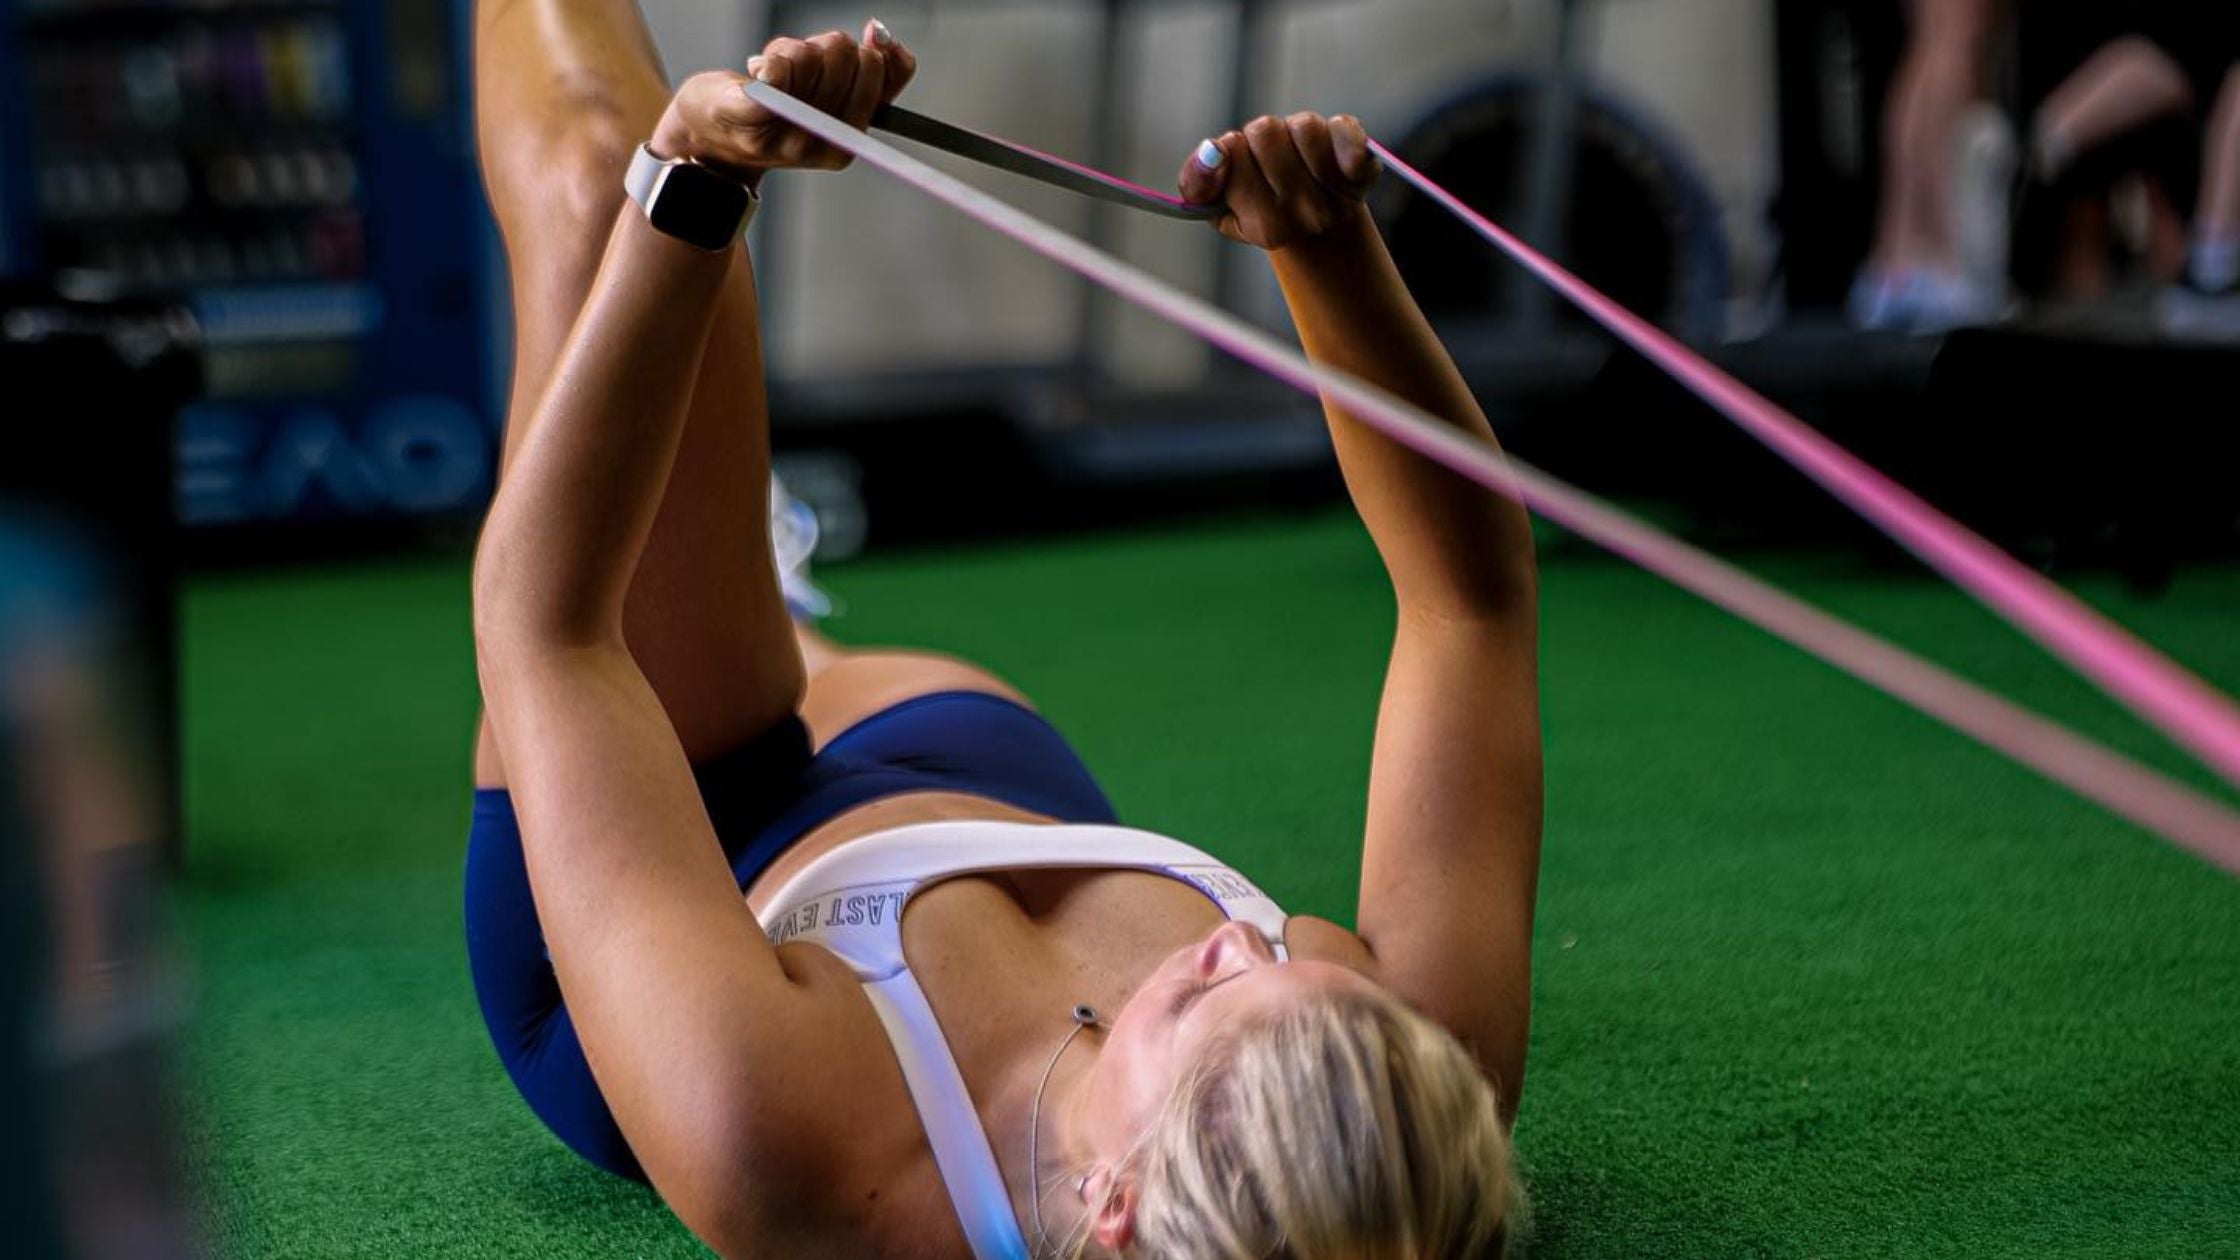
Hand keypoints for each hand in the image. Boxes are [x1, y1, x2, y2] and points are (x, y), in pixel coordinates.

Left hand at [649, 18, 917, 179]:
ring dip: (792, 50)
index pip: (881, 76)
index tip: (858, 49)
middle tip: (803, 63)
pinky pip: (776, 76)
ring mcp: (785, 133)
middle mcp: (821, 143)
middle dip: (826, 46)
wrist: (708, 135)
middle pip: (846, 57)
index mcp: (845, 143)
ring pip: (810, 55)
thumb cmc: (772, 108)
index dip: (871, 51)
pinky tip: (762, 69)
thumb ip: (868, 73)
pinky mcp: (747, 116)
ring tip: (774, 69)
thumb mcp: (828, 95)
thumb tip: (882, 38)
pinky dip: (774, 63)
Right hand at [1177, 112, 1379, 250]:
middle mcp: (1301, 215)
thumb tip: (1210, 151)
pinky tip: (1338, 138)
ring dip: (1298, 131)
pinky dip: (1343, 131)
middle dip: (1264, 138)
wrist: (1328, 236)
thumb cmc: (1266, 212)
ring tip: (1300, 151)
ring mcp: (1335, 193)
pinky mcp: (1363, 172)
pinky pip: (1348, 133)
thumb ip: (1198, 182)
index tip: (1239, 164)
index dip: (1232, 149)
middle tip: (1273, 158)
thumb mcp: (1222, 208)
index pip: (1230, 152)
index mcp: (1263, 226)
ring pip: (1303, 126)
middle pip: (1264, 131)